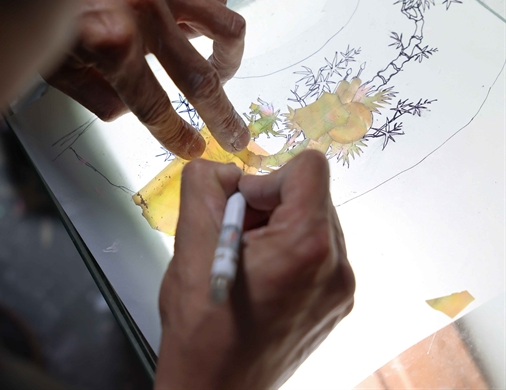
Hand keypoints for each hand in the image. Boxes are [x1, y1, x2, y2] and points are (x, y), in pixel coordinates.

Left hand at [45, 0, 249, 159]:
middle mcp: (145, 12)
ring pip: (226, 27)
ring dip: (227, 59)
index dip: (178, 136)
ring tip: (217, 70)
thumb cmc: (44, 9)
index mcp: (114, 45)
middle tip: (235, 135)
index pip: (158, 108)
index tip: (193, 147)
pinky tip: (194, 28)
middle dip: (224, 116)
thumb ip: (100, 98)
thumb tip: (134, 112)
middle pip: (203, 79)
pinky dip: (211, 18)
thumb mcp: (58, 66)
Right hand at [155, 151, 354, 389]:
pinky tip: (263, 280)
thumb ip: (204, 184)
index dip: (267, 177)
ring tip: (249, 261)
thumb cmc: (202, 323)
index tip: (240, 210)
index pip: (310, 167)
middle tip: (237, 238)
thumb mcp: (190, 241)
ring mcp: (343, 288)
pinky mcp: (338, 303)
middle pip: (312, 195)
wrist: (217, 389)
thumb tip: (228, 171)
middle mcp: (338, 264)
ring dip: (279, 227)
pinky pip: (319, 252)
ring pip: (315, 222)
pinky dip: (291, 252)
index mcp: (308, 244)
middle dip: (270, 206)